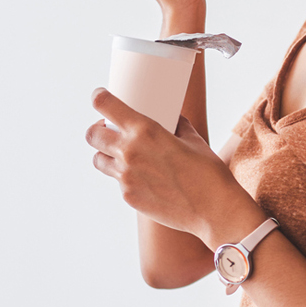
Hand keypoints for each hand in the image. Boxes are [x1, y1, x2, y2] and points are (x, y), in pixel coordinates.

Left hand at [85, 88, 255, 242]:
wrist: (213, 209)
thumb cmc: (208, 172)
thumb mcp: (193, 140)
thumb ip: (177, 126)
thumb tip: (172, 120)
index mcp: (145, 131)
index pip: (105, 105)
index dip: (99, 97)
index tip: (100, 96)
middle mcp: (129, 152)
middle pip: (92, 135)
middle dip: (98, 130)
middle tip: (109, 130)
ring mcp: (126, 177)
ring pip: (99, 160)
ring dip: (106, 154)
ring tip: (121, 156)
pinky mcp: (128, 196)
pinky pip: (118, 182)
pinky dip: (126, 177)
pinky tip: (145, 178)